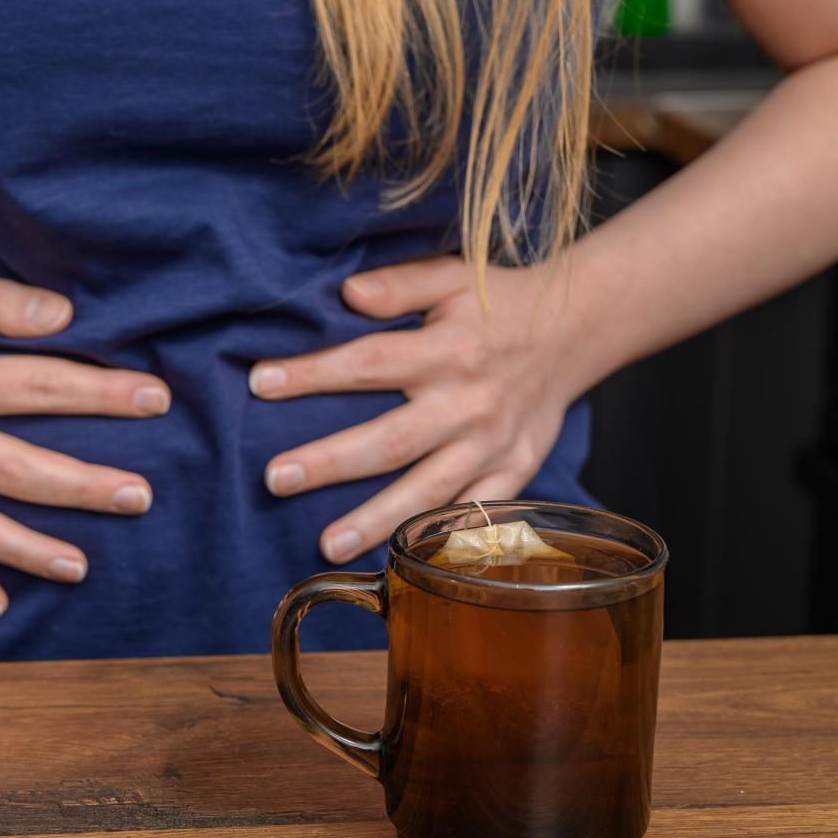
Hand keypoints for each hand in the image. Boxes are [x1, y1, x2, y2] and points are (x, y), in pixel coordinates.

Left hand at [250, 257, 586, 563]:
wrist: (578, 328)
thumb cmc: (498, 303)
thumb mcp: (452, 277)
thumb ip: (399, 286)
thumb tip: (347, 293)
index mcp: (448, 351)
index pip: (368, 363)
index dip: (313, 374)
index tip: (260, 384)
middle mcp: (469, 404)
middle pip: (390, 440)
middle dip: (330, 462)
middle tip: (275, 478)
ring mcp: (493, 446)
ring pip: (428, 492)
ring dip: (375, 521)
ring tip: (325, 545)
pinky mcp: (514, 472)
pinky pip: (474, 516)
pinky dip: (439, 542)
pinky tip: (400, 561)